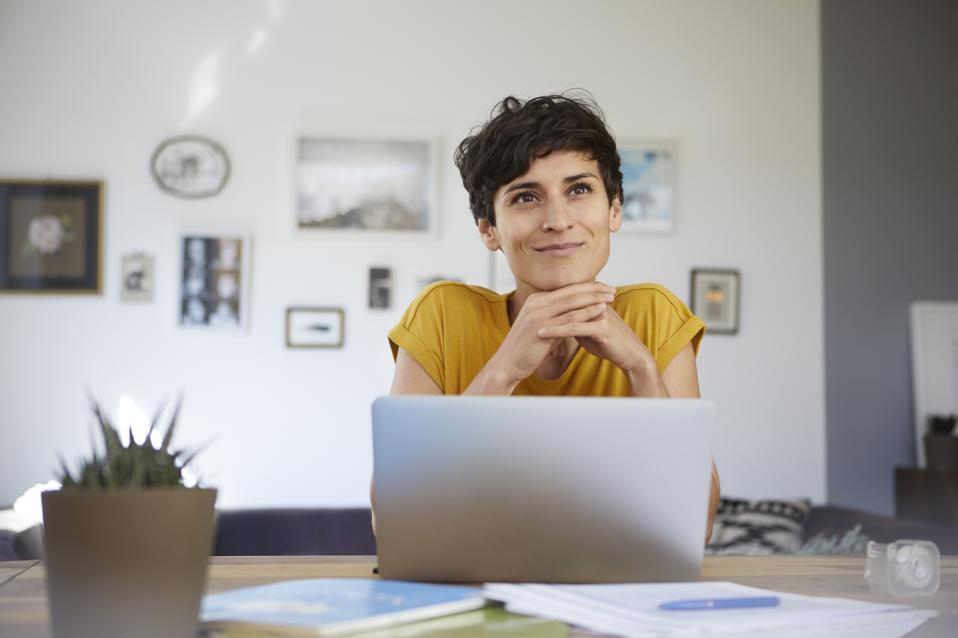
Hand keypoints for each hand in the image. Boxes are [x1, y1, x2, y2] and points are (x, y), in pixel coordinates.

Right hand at [489, 281, 616, 384]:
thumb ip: (553, 317)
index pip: (566, 289)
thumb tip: (570, 315)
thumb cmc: (524, 348)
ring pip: (572, 302)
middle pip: (571, 292)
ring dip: (594, 299)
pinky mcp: (543, 328)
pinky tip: (601, 311)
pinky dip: (587, 313)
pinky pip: (570, 318)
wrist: (507, 364)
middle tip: (612, 289)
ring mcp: (539, 314)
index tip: (603, 288)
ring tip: (611, 298)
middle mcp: (536, 303)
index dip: (586, 287)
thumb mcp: (539, 326)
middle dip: (594, 289)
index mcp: (535, 300)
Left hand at [535, 299, 655, 376]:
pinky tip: (542, 334)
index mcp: (593, 301)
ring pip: (568, 313)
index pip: (567, 296)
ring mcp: (599, 313)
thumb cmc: (609, 342)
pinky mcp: (601, 327)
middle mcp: (596, 303)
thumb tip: (558, 318)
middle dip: (544, 306)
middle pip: (566, 300)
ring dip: (547, 318)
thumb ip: (574, 320)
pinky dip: (556, 330)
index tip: (528, 306)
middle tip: (523, 311)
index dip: (548, 300)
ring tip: (527, 323)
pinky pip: (574, 327)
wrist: (630, 355)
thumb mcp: (588, 329)